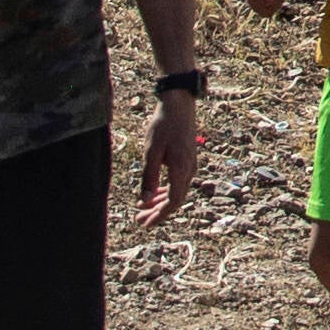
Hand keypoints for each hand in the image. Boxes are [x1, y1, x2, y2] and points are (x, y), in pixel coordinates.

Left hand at [135, 90, 201, 229]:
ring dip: (160, 202)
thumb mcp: (151, 152)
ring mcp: (190, 165)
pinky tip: (153, 193)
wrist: (179, 104)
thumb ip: (149, 176)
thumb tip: (144, 200)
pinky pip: (178, 182)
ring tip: (142, 209)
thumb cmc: (163, 126)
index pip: (173, 202)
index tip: (144, 224)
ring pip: (176, 191)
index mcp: (181, 170)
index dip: (159, 215)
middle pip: (175, 199)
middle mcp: (189, 170)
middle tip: (139, 219)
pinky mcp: (187, 160)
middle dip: (157, 211)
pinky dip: (165, 191)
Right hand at [239, 0, 293, 17]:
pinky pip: (265, 14)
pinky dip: (273, 9)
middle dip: (277, 1)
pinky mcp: (255, 7)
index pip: (265, 0)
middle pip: (265, 7)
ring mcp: (250, 2)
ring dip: (276, 5)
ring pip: (265, 12)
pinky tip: (276, 1)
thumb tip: (268, 0)